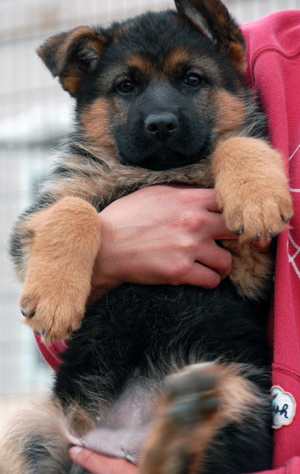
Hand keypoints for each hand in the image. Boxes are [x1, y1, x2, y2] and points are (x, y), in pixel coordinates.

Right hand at [91, 185, 235, 297]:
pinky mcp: (180, 271)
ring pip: (227, 261)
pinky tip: (201, 276)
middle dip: (236, 238)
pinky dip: (209, 280)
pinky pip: (211, 280)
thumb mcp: (154, 193)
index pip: (228, 201)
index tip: (230, 219)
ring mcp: (189, 248)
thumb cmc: (126, 217)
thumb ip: (182, 193)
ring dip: (222, 264)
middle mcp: (194, 222)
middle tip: (230, 244)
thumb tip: (200, 195)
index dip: (232, 211)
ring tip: (213, 264)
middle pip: (237, 229)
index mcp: (189, 200)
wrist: (104, 245)